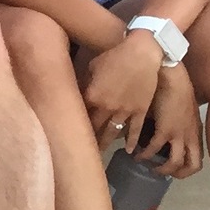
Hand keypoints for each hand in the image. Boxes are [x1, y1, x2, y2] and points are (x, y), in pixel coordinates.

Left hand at [83, 31, 163, 147]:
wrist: (142, 54)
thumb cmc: (114, 56)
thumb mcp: (92, 66)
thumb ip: (85, 82)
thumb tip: (79, 91)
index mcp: (91, 96)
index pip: (79, 113)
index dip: (73, 123)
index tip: (66, 133)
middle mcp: (106, 108)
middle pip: (94, 127)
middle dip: (87, 139)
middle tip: (80, 150)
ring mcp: (125, 111)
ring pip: (113, 132)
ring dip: (106, 144)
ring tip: (99, 155)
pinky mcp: (140, 111)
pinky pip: (135, 130)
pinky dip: (132, 141)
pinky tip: (131, 151)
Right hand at [135, 67, 204, 178]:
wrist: (171, 75)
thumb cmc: (174, 85)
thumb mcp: (179, 108)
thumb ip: (174, 120)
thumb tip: (162, 126)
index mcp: (196, 130)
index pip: (198, 155)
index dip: (187, 165)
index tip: (174, 165)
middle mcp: (192, 135)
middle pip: (193, 165)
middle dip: (179, 174)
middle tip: (164, 173)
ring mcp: (180, 134)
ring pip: (176, 163)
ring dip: (162, 169)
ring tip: (149, 166)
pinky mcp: (165, 130)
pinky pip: (154, 149)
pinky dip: (144, 154)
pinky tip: (136, 153)